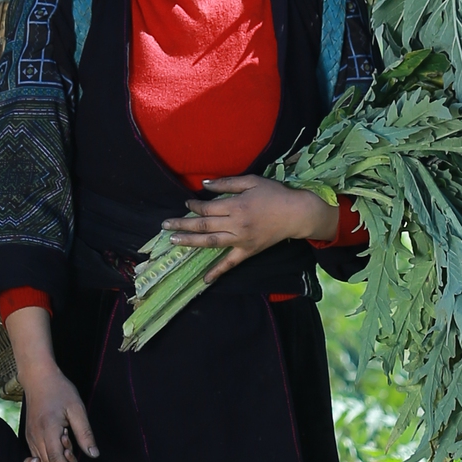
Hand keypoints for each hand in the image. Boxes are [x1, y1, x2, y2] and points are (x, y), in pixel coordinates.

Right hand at [2, 305, 94, 461]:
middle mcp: (37, 437)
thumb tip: (93, 454)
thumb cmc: (60, 390)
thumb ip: (84, 433)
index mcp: (49, 430)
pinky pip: (38, 460)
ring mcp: (31, 438)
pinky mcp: (30, 437)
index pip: (57, 460)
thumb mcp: (77, 409)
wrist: (37, 378)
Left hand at [164, 173, 338, 284]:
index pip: (207, 208)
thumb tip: (204, 185)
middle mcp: (235, 224)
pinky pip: (230, 264)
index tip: (185, 204)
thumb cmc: (274, 194)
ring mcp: (241, 240)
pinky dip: (217, 272)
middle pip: (203, 226)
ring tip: (174, 241)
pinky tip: (204, 280)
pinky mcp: (248, 252)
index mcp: (235, 206)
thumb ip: (226, 184)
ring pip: (210, 243)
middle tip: (165, 225)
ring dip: (190, 242)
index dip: (193, 207)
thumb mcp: (251, 181)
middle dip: (182, 225)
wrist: (296, 213)